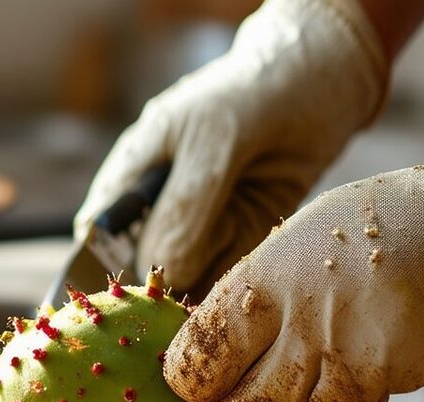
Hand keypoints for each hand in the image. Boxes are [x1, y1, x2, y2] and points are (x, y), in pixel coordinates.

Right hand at [74, 0, 387, 291]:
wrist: (325, 82)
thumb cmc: (253, 96)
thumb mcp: (215, 141)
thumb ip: (187, 204)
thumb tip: (162, 268)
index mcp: (134, 172)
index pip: (99, 232)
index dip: (98, 267)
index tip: (116, 297)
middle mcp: (162, 205)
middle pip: (144, 264)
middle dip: (161, 282)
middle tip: (184, 293)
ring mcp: (202, 225)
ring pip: (189, 274)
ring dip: (206, 282)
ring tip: (229, 265)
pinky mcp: (242, 239)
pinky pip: (229, 273)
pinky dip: (238, 281)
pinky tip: (250, 272)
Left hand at [164, 142, 423, 401]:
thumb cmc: (387, 228)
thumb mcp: (305, 236)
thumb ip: (258, 287)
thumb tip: (206, 336)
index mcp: (266, 271)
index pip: (197, 344)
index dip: (181, 375)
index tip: (181, 380)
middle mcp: (297, 313)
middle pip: (225, 397)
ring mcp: (340, 350)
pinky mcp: (380, 378)